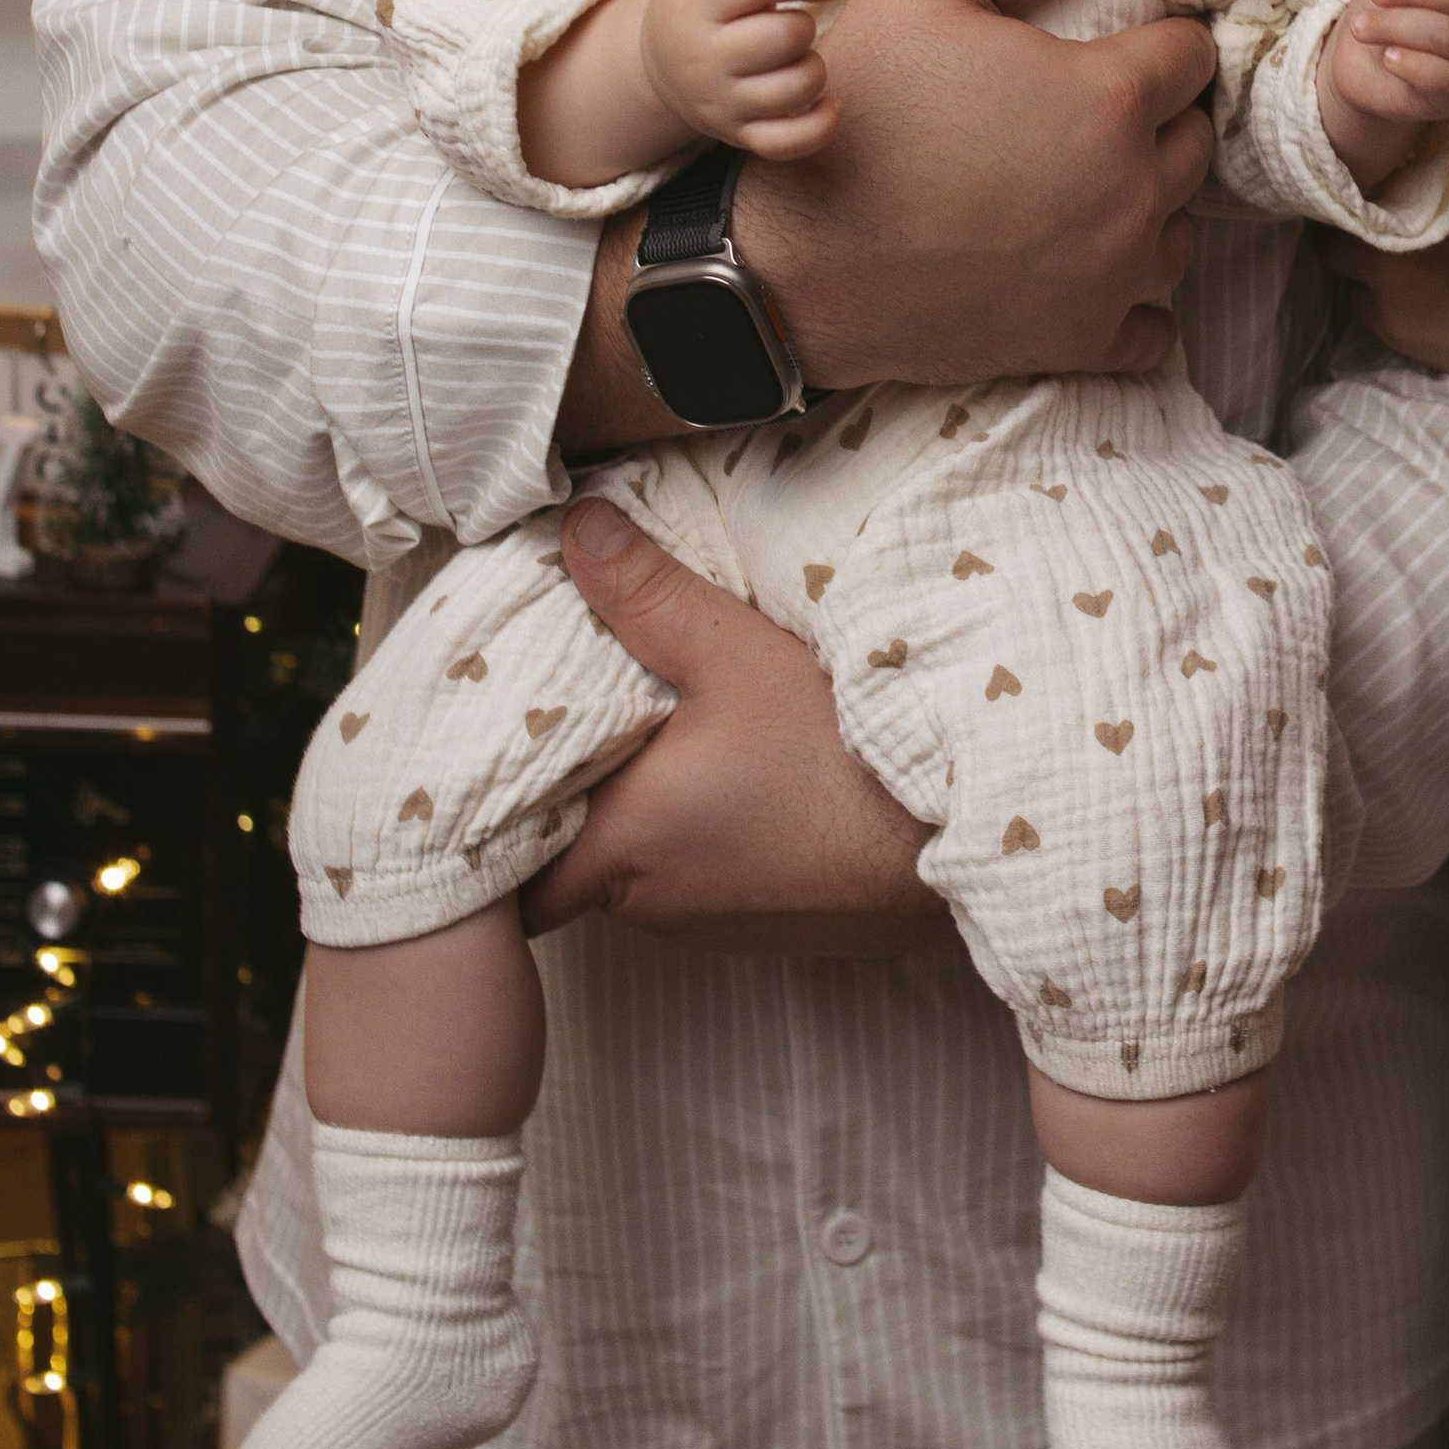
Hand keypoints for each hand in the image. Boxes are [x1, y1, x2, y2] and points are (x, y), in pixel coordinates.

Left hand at [519, 499, 945, 951]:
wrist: (960, 849)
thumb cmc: (845, 764)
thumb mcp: (739, 657)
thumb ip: (648, 596)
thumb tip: (575, 530)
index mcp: (618, 843)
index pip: (501, 855)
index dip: (489, 803)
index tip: (495, 736)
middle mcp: (646, 900)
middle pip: (563, 853)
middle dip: (565, 785)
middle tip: (571, 700)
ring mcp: (705, 919)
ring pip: (630, 862)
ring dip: (633, 804)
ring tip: (647, 721)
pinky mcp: (756, 919)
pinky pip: (690, 871)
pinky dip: (689, 824)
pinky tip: (723, 766)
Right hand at [558, 0, 1216, 450]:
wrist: (797, 263)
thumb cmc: (859, 112)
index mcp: (1109, 100)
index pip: (1194, 57)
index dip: (1162, 40)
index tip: (1126, 44)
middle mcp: (1134, 191)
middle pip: (1195, 143)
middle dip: (1159, 119)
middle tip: (1095, 111)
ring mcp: (1115, 276)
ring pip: (1180, 230)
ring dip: (1149, 204)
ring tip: (1088, 185)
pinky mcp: (1084, 341)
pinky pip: (1154, 327)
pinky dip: (1132, 298)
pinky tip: (1087, 269)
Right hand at [640, 0, 840, 160]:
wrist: (657, 65)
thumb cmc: (700, 7)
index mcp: (695, 9)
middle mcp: (704, 60)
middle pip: (783, 38)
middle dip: (803, 24)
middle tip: (791, 24)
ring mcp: (720, 104)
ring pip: (796, 89)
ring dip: (814, 67)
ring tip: (796, 59)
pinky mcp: (736, 135)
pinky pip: (789, 143)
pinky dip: (822, 125)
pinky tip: (829, 103)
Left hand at [1318, 0, 1448, 412]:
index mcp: (1440, 151)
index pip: (1365, 122)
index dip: (1375, 119)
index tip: (1400, 124)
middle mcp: (1402, 212)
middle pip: (1342, 179)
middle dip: (1366, 174)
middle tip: (1405, 171)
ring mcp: (1393, 279)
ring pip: (1340, 244)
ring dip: (1365, 229)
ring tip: (1415, 220)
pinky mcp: (1399, 330)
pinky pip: (1361, 298)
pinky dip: (1385, 283)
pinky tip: (1437, 275)